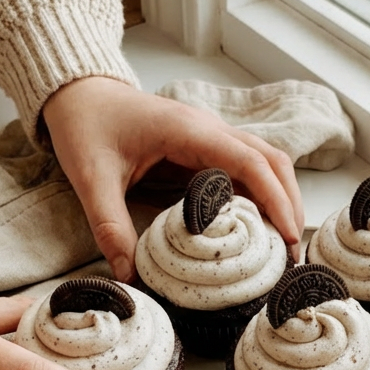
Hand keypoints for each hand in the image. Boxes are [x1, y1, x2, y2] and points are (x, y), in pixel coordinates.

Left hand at [42, 76, 303, 280]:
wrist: (77, 93)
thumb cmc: (85, 125)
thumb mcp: (91, 178)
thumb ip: (110, 226)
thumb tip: (129, 276)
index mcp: (189, 131)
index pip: (250, 162)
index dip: (275, 200)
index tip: (288, 237)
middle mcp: (209, 129)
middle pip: (272, 161)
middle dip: (290, 204)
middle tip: (292, 253)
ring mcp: (211, 137)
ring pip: (265, 163)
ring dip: (280, 199)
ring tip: (282, 246)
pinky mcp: (205, 147)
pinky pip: (245, 170)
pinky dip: (260, 197)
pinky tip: (257, 229)